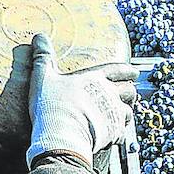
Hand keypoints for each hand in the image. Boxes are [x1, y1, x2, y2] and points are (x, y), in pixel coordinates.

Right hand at [26, 33, 136, 172]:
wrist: (61, 135)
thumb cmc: (52, 105)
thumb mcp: (43, 77)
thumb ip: (43, 57)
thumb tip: (39, 37)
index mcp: (96, 78)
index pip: (118, 70)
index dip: (127, 70)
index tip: (134, 72)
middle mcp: (109, 95)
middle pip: (129, 90)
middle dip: (129, 91)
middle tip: (128, 93)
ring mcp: (113, 115)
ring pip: (129, 112)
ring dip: (126, 112)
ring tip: (122, 115)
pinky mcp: (113, 134)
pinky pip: (122, 133)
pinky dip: (119, 134)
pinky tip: (114, 136)